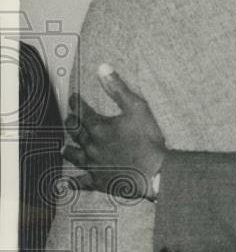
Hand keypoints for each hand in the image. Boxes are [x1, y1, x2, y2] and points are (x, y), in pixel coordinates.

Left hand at [63, 65, 166, 198]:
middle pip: (75, 132)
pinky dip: (73, 182)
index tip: (74, 98)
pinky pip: (82, 182)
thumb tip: (103, 68)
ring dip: (69, 150)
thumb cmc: (148, 140)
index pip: (82, 111)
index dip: (77, 102)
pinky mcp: (100, 180)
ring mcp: (94, 164)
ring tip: (64, 148)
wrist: (154, 172)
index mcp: (99, 127)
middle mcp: (91, 145)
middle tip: (70, 120)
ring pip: (74, 155)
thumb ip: (118, 88)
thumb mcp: (137, 108)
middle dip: (71, 124)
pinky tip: (66, 184)